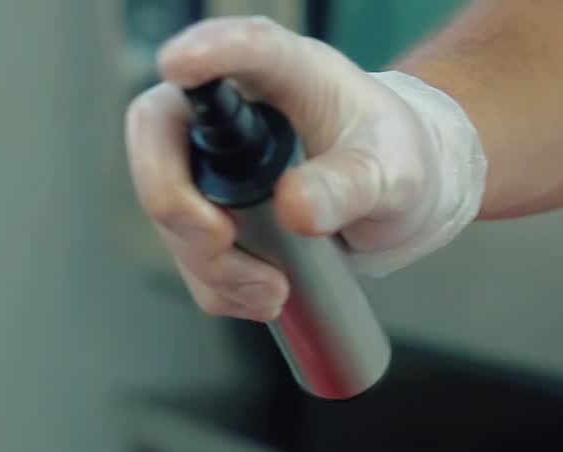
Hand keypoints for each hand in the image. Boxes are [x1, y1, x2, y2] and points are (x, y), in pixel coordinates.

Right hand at [125, 16, 486, 321]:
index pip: (237, 46)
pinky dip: (221, 289)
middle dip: (174, 199)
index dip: (202, 50)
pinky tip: (266, 294)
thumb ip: (350, 185)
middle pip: (160, 133)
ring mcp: (213, 165)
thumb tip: (295, 207)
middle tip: (221, 241)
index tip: (178, 64)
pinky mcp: (210, 214)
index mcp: (284, 71)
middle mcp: (233, 110)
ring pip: (170, 211)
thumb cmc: (398, 161)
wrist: (403, 203)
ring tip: (275, 289)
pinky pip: (190, 258)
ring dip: (211, 264)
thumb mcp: (395, 173)